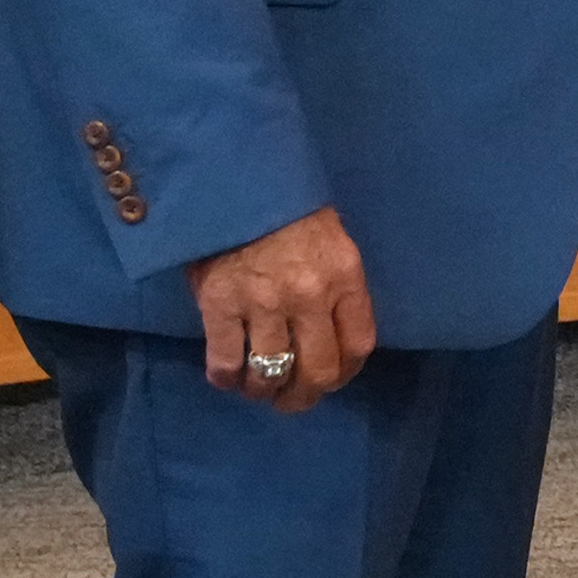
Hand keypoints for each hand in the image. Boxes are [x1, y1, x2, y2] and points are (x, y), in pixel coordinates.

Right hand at [189, 205, 373, 412]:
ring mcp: (263, 303)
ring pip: (271, 374)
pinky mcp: (219, 305)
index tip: (329, 379)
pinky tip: (226, 376)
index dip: (344, 374)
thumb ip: (336, 285)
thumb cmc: (284, 206)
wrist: (232, 178)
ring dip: (264, 390)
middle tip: (291, 399)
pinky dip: (227, 378)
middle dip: (304, 396)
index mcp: (344, 277)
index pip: (358, 345)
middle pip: (317, 372)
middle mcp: (309, 296)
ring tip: (256, 388)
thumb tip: (330, 332)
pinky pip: (227, 361)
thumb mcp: (329, 239)